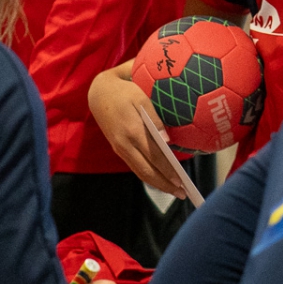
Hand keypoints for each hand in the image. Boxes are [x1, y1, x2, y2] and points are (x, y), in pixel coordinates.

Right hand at [87, 61, 185, 197]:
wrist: (99, 92)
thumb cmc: (127, 90)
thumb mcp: (142, 97)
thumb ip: (155, 117)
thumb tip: (168, 140)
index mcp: (132, 131)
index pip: (153, 156)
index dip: (167, 170)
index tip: (181, 180)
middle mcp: (124, 144)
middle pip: (146, 171)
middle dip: (165, 184)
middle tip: (183, 193)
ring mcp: (120, 148)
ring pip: (139, 172)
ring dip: (158, 183)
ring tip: (175, 191)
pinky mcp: (118, 148)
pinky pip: (135, 166)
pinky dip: (148, 175)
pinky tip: (161, 179)